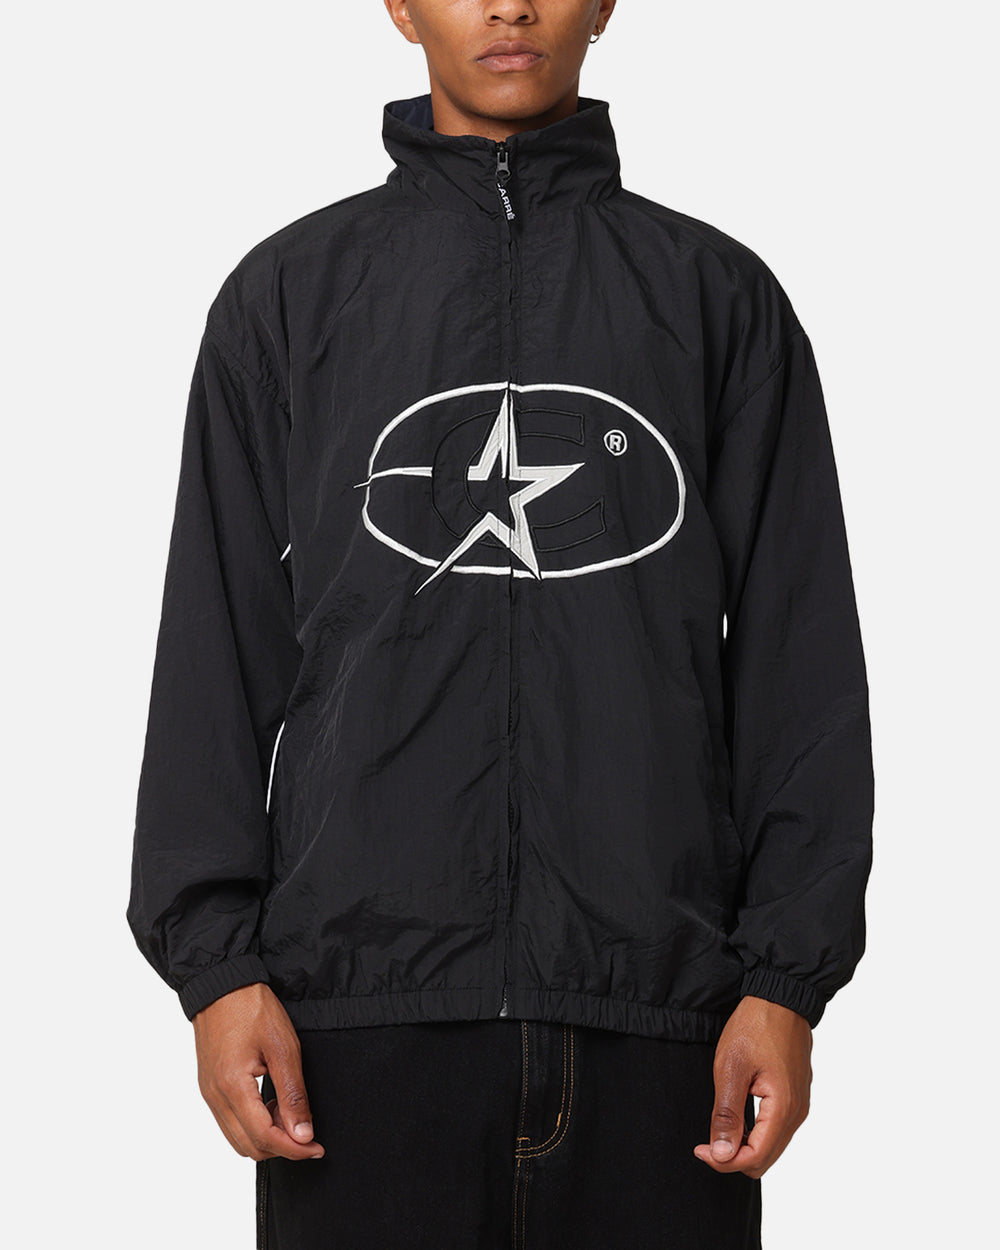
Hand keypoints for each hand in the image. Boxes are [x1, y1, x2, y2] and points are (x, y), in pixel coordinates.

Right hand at [192, 981, 324, 1161]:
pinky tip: (272, 1104)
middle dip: (282, 1147)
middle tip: (308, 1132)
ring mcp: (209, 1093)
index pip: (264, 1138)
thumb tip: (302, 1134)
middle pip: (248, 1147)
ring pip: (237, 1138)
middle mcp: (215, 1097)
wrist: (222, 983)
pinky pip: (230, 1122)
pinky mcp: (210, 1087)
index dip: (294, 1149)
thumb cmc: (252, 1008)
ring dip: (267, 1137)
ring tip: (291, 1114)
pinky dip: (254, 1124)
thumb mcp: (283, 1048)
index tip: (317, 1147)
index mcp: (232, 1088)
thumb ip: (293, 1095)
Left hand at [693, 994, 811, 1177]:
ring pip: (772, 1146)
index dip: (724, 1161)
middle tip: (706, 1141)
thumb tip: (722, 1154)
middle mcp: (797, 1113)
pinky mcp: (796, 1095)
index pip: (755, 1158)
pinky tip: (736, 1117)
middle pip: (765, 1159)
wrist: (780, 996)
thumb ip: (727, 1114)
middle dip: (733, 1157)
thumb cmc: (755, 1026)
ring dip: (744, 1146)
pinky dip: (755, 1133)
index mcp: (783, 1108)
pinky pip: (777, 1129)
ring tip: (718, 1128)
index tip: (700, 1148)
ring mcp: (800, 1104)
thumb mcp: (731, 1068)